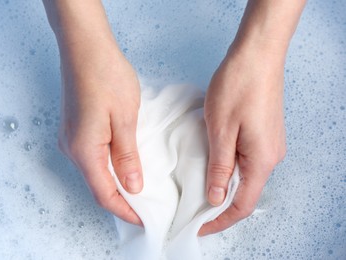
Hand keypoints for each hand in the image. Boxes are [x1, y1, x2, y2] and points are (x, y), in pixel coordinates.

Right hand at [58, 43, 142, 224]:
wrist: (85, 48)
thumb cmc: (106, 77)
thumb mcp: (125, 119)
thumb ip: (127, 156)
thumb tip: (133, 186)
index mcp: (85, 150)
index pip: (104, 194)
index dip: (124, 210)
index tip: (143, 219)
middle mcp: (72, 149)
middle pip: (97, 185)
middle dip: (121, 199)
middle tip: (146, 206)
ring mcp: (70, 139)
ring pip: (94, 172)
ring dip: (115, 183)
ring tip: (139, 188)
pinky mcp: (74, 129)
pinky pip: (92, 158)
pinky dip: (108, 167)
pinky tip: (124, 164)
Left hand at [198, 44, 285, 235]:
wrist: (257, 54)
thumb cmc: (238, 87)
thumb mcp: (221, 131)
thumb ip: (220, 167)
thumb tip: (217, 198)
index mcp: (261, 160)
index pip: (241, 205)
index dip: (219, 220)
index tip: (198, 227)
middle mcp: (271, 156)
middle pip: (245, 193)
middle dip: (219, 205)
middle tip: (193, 210)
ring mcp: (269, 144)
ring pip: (245, 176)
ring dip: (223, 185)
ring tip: (198, 190)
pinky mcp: (263, 133)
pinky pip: (246, 160)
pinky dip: (228, 169)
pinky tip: (211, 164)